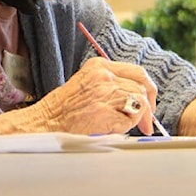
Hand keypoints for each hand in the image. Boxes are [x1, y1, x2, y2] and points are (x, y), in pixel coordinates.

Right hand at [37, 57, 157, 134]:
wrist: (45, 122)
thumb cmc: (64, 108)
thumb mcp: (87, 83)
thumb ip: (110, 84)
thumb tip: (138, 97)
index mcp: (100, 66)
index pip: (138, 72)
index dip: (148, 90)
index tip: (150, 104)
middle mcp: (104, 76)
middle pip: (142, 88)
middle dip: (149, 108)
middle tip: (147, 124)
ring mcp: (104, 93)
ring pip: (139, 103)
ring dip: (136, 119)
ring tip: (123, 127)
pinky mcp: (104, 112)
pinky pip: (129, 120)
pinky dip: (126, 128)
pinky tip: (111, 129)